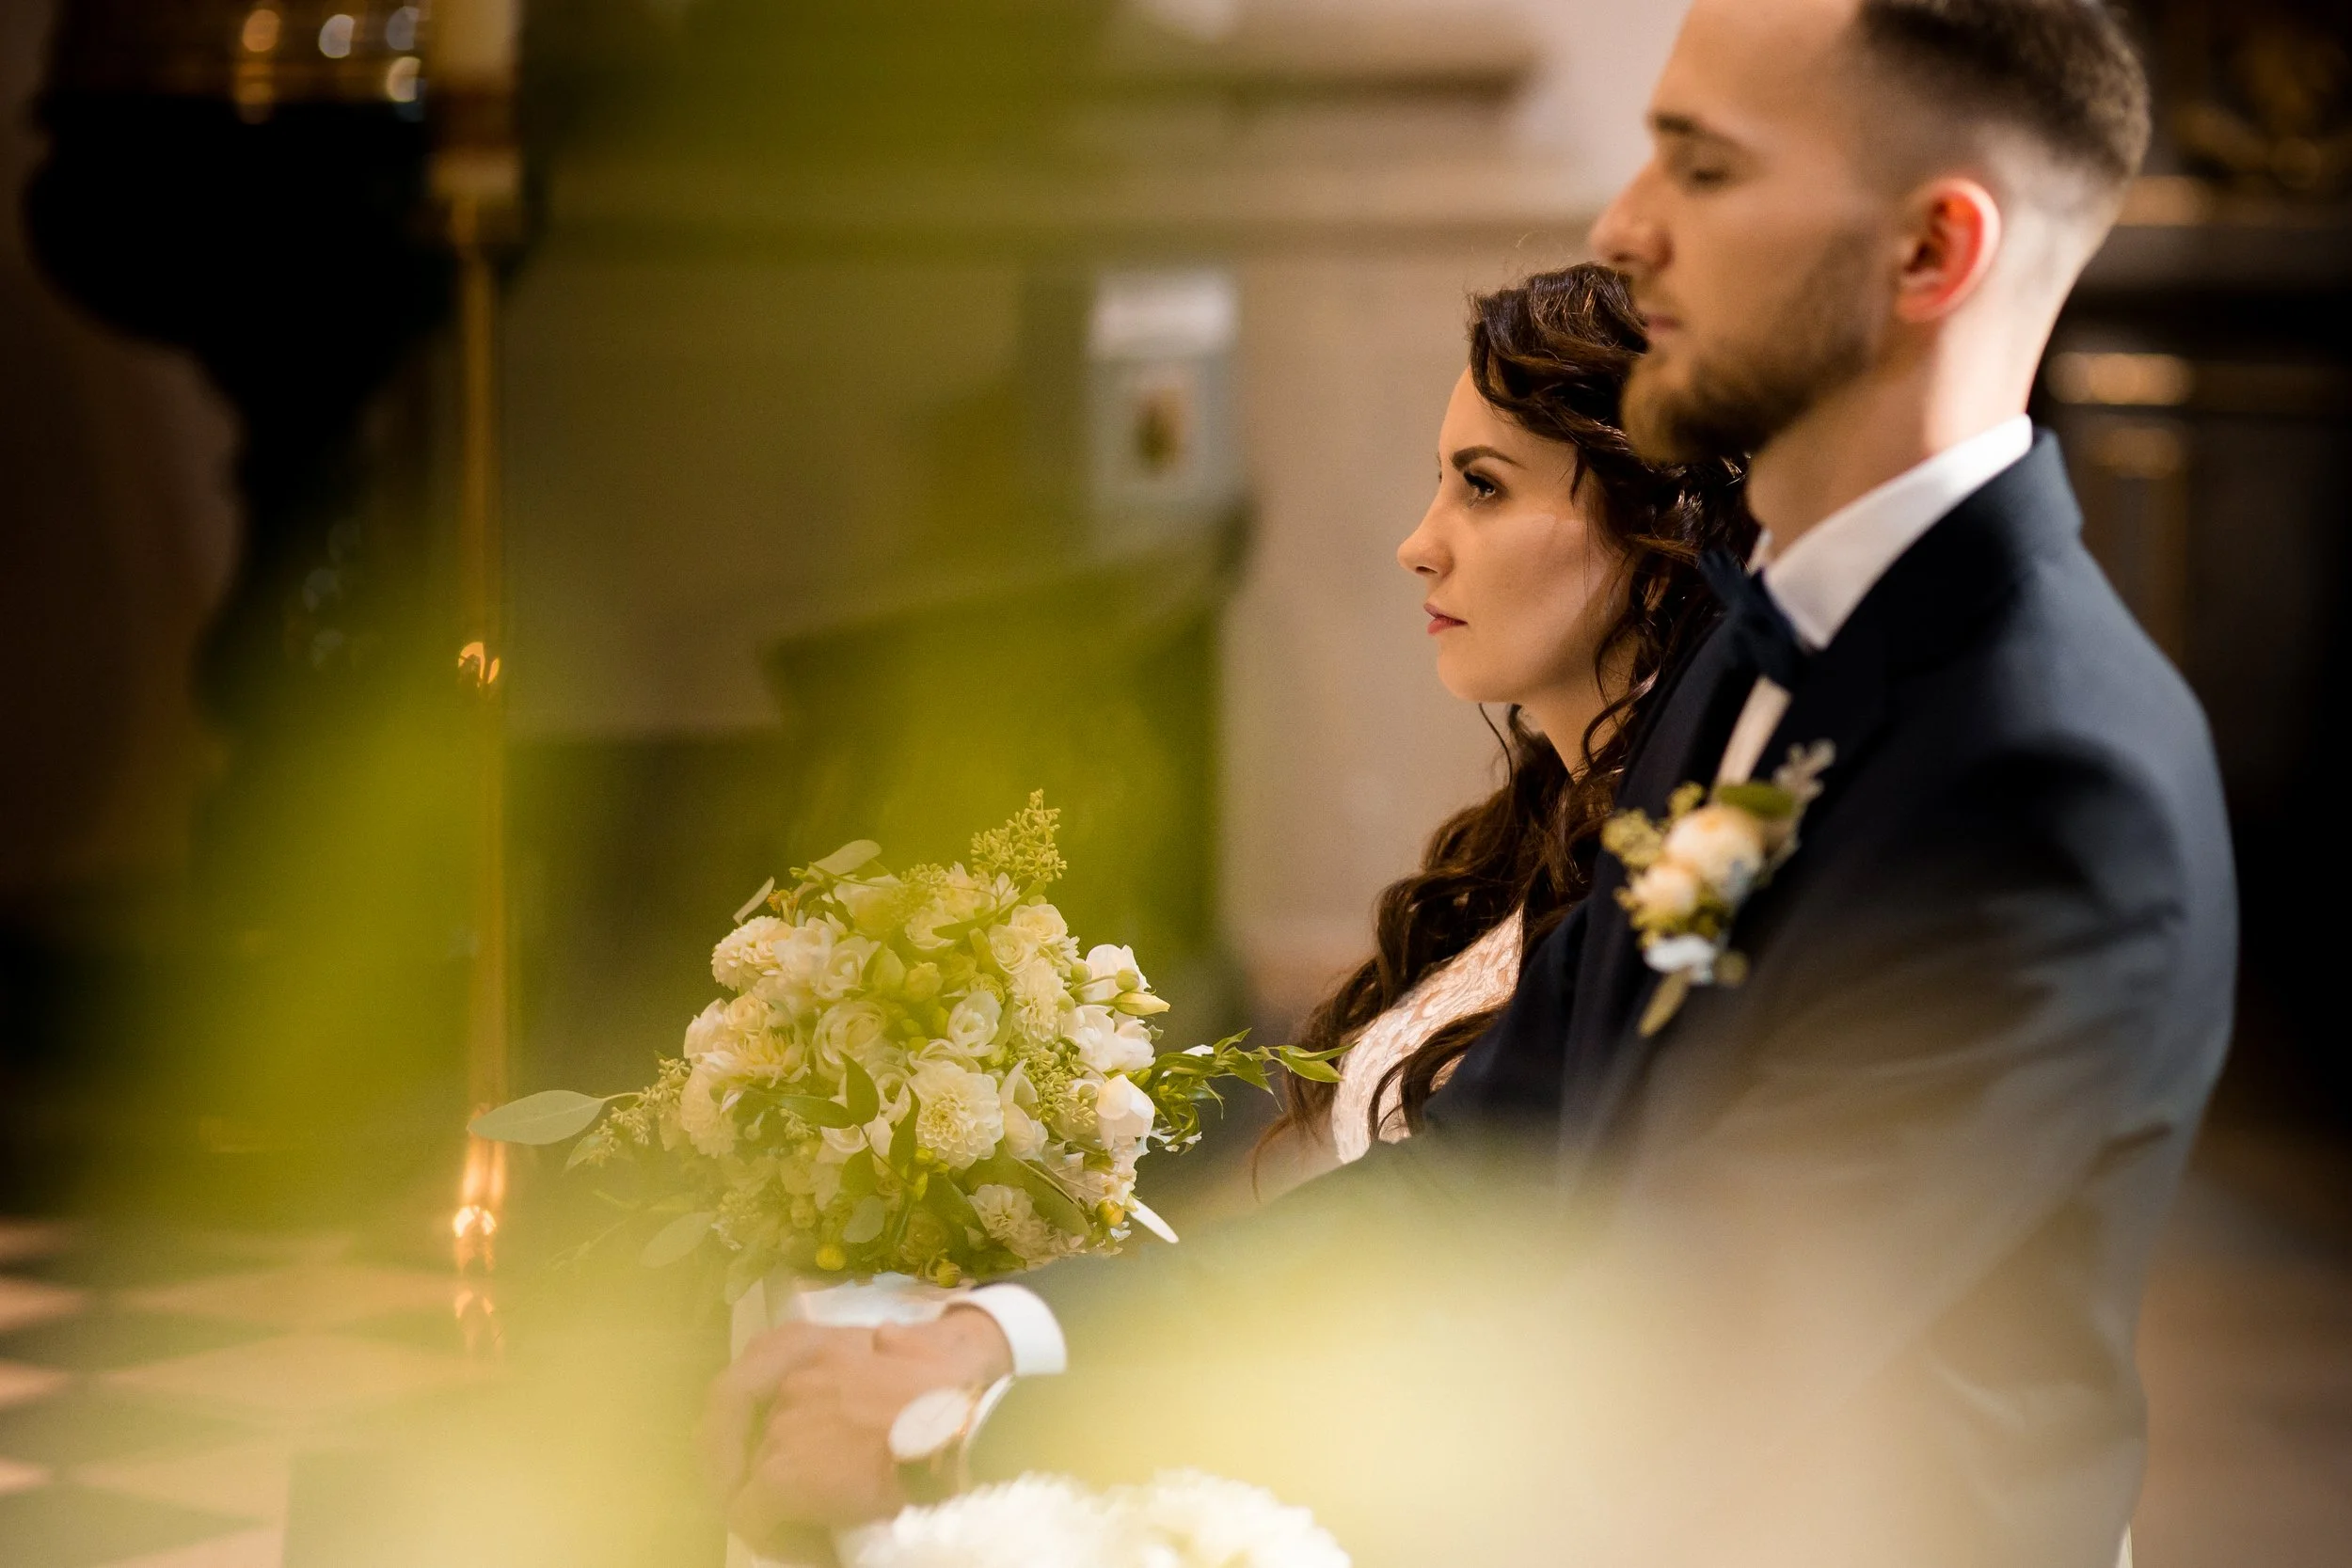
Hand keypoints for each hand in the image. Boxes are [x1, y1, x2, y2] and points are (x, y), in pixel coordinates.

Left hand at [700, 1307, 1014, 1545]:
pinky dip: (767, 1531)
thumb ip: (896, 1343)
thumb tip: (886, 1335)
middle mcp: (790, 1389)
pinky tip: (795, 1541)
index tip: (810, 1464)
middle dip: (777, 1469)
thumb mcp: (920, 1350)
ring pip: (752, 1477)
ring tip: (799, 1522)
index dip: (790, 1439)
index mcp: (817, 1356)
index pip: (776, 1400)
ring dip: (772, 1499)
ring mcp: (780, 1433)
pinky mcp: (778, 1478)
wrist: (954, 1434)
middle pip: (763, 1440)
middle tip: (805, 1498)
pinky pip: (749, 1513)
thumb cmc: (948, 1397)